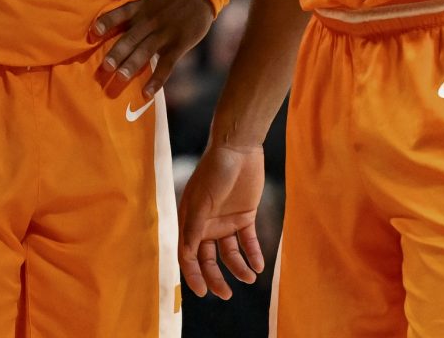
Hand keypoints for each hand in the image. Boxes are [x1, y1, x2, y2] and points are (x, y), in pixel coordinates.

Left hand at [95, 0, 216, 96]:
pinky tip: (146, 93)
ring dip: (132, 65)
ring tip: (120, 77)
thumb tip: (115, 2)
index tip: (93, 33)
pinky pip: (166, 65)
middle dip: (116, 52)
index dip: (106, 22)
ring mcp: (165, 33)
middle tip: (104, 67)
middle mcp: (150, 20)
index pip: (120, 13)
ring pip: (145, 52)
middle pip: (130, 38)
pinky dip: (156, 80)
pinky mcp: (179, 44)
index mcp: (142, 5)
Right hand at [177, 143, 265, 300]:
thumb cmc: (214, 172)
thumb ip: (193, 229)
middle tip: (226, 295)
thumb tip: (185, 256)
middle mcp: (206, 225)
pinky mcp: (245, 216)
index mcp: (190, 221)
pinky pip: (248, 241)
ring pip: (230, 254)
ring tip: (249, 278)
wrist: (238, 148)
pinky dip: (253, 254)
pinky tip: (258, 265)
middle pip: (209, 259)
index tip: (202, 293)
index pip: (188, 255)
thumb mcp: (201, 202)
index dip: (193, 275)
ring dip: (238, 268)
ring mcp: (226, 221)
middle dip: (215, 278)